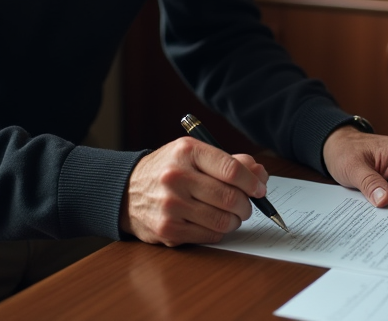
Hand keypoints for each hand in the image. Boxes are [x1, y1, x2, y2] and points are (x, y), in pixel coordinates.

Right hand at [119, 136, 269, 245]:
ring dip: (234, 220)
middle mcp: (176, 177)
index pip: (231, 169)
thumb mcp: (194, 155)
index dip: (252, 182)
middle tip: (246, 205)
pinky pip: (209, 236)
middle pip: (230, 197)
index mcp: (186, 151)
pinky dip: (218, 231)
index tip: (259, 189)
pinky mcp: (168, 230)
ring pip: (223, 220)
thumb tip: (260, 174)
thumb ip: (229, 162)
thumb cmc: (168, 171)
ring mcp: (171, 206)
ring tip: (230, 215)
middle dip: (246, 204)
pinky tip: (211, 222)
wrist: (127, 191)